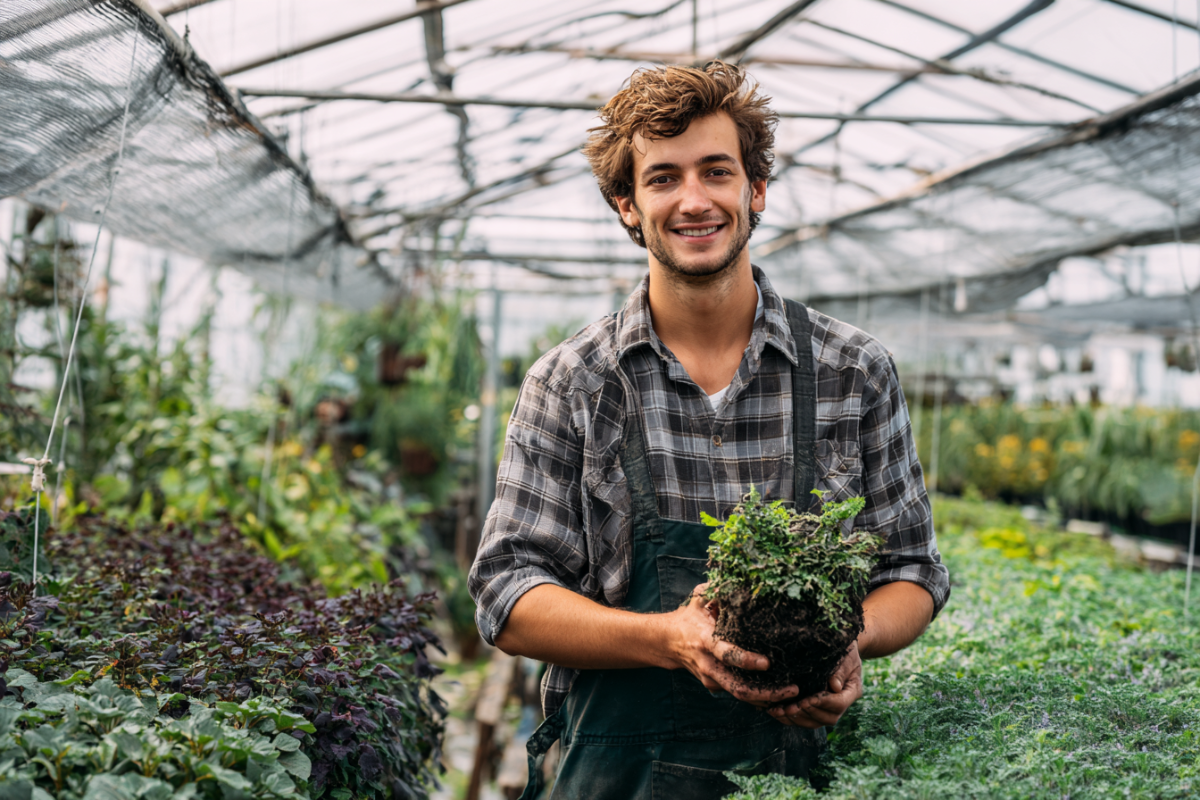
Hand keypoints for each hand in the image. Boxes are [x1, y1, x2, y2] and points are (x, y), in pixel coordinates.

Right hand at [665, 583, 799, 708]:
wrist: (667, 642)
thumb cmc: (689, 617)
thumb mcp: (698, 599)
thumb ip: (716, 589)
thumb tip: (738, 578)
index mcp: (706, 641)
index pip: (726, 655)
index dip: (746, 661)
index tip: (767, 663)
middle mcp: (708, 664)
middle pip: (737, 687)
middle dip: (765, 692)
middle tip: (791, 689)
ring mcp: (711, 679)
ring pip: (739, 695)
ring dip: (766, 698)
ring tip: (791, 694)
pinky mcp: (715, 686)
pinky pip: (738, 694)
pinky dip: (758, 697)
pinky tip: (778, 694)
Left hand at [767, 641, 862, 727]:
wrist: (839, 647)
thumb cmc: (842, 648)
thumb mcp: (845, 655)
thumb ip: (840, 670)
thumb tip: (835, 686)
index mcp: (852, 691)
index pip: (839, 704)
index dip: (823, 703)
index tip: (808, 699)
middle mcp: (842, 703)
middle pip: (828, 718)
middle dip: (807, 713)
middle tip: (790, 707)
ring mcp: (829, 708)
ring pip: (815, 722)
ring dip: (796, 718)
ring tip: (780, 711)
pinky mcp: (816, 707)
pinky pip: (805, 719)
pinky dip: (790, 718)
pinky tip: (777, 711)